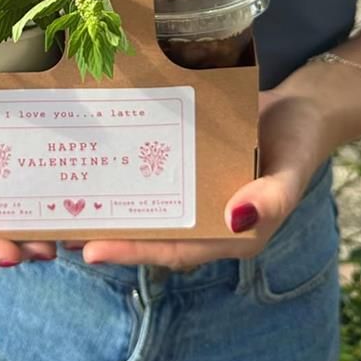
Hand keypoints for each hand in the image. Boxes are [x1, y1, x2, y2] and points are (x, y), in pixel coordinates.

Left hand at [77, 89, 328, 268]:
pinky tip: (98, 158)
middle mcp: (205, 217)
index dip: (134, 252)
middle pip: (151, 231)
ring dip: (110, 203)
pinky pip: (153, 172)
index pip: (175, 249)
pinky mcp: (185, 163)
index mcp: (230, 233)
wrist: (299, 108)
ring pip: (146, 203)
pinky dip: (128, 171)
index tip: (93, 251)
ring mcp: (193, 190)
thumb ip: (273, 198)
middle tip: (61, 227)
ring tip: (65, 199)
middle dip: (108, 232)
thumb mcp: (292, 170)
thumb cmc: (299, 143)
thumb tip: (237, 219)